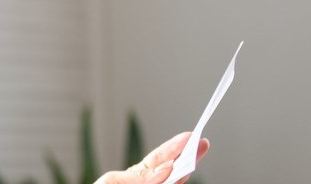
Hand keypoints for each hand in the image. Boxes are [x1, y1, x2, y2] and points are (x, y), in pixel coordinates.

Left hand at [95, 132, 210, 183]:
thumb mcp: (113, 182)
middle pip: (174, 170)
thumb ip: (138, 176)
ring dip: (184, 172)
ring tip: (192, 159)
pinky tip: (174, 173)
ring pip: (175, 182)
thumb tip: (166, 168)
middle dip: (188, 157)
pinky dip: (172, 181)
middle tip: (202, 144)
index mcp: (138, 176)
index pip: (161, 158)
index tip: (191, 136)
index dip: (176, 147)